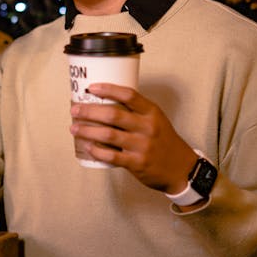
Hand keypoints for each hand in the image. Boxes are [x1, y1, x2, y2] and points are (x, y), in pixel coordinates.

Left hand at [70, 83, 197, 192]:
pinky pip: (111, 156)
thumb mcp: (157, 120)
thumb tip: (105, 103)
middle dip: (89, 111)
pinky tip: (87, 146)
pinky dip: (97, 151)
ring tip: (74, 128)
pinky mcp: (137, 163)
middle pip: (113, 114)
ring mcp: (142, 146)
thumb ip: (136, 112)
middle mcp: (147, 127)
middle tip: (75, 110)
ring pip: (108, 135)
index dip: (108, 89)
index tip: (91, 88)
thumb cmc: (164, 142)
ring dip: (87, 130)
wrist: (181, 168)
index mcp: (152, 112)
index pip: (129, 95)